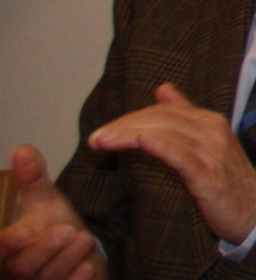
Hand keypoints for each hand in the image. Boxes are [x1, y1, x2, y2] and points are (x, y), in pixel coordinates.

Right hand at [0, 145, 107, 279]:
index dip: (7, 243)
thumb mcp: (44, 200)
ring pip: (47, 277)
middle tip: (67, 229)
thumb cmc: (55, 226)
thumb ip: (32, 178)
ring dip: (66, 258)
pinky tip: (88, 266)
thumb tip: (22, 149)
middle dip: (45, 248)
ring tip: (84, 237)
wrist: (80, 250)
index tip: (25, 230)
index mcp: (9, 248)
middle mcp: (19, 269)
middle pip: (23, 266)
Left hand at [86, 84, 255, 243]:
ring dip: (128, 135)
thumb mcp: (208, 143)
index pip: (163, 111)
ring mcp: (211, 150)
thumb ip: (186, 116)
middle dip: (123, 126)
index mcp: (209, 120)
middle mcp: (211, 129)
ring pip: (164, 132)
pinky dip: (155, 144)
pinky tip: (136, 144)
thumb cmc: (227, 180)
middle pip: (160, 118)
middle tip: (95, 138)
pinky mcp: (208, 173)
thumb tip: (163, 88)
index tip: (104, 132)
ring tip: (100, 143)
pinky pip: (178, 153)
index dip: (131, 118)